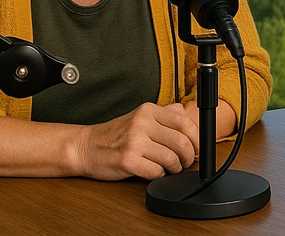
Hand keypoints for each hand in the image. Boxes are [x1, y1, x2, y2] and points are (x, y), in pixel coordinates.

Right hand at [75, 102, 199, 180]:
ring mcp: (134, 142)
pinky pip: (156, 171)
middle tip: (187, 161)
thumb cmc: (115, 135)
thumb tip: (185, 111)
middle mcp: (142, 123)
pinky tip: (154, 171)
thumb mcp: (139, 117)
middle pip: (181, 142)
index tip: (198, 147)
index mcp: (148, 111)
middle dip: (189, 156)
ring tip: (171, 167)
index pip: (184, 122)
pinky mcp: (127, 160)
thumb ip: (163, 114)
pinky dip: (159, 174)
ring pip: (171, 158)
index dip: (196, 138)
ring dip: (175, 167)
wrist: (85, 147)